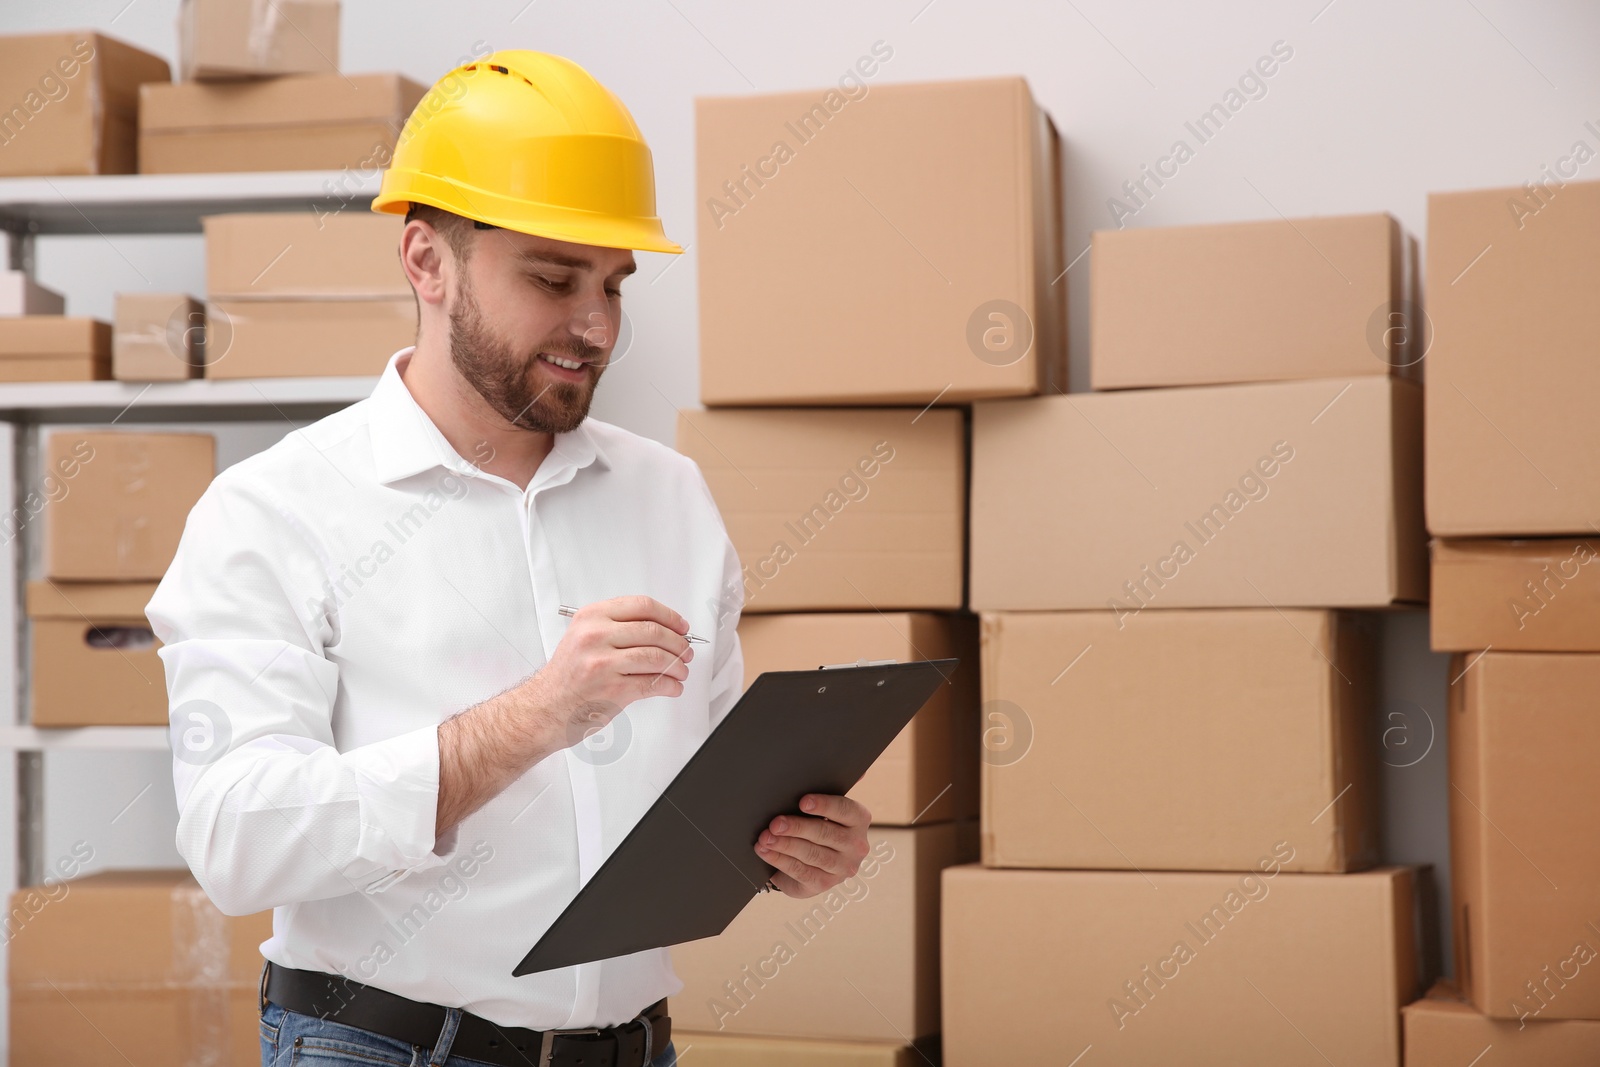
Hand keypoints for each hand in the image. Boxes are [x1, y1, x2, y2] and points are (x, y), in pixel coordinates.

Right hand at [527, 595, 694, 748]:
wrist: (546, 706)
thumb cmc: (568, 673)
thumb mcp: (584, 635)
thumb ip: (618, 626)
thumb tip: (663, 628)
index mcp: (592, 617)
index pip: (642, 606)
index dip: (669, 616)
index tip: (681, 626)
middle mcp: (596, 637)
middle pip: (653, 631)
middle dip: (678, 642)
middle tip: (686, 650)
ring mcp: (604, 664)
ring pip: (656, 657)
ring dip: (677, 665)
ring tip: (682, 670)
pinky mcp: (612, 690)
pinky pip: (652, 684)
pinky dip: (670, 685)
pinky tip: (673, 686)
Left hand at [755, 794, 871, 897]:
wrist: (813, 861)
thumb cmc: (818, 825)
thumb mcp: (826, 807)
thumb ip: (834, 787)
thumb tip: (859, 771)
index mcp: (859, 820)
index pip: (845, 810)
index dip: (824, 805)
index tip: (802, 802)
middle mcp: (856, 845)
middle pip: (825, 833)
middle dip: (796, 827)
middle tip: (775, 823)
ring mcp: (842, 868)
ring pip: (812, 854)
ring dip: (785, 845)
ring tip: (765, 837)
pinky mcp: (824, 884)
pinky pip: (800, 871)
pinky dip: (779, 860)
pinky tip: (765, 851)